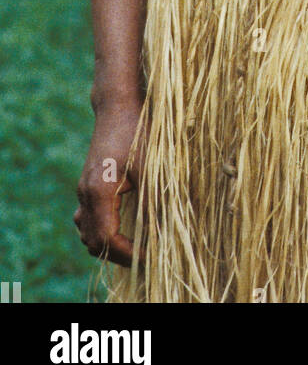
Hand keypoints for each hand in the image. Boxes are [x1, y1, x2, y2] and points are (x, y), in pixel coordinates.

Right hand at [74, 103, 145, 266]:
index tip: (151, 258)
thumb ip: (155, 199)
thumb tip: (167, 230)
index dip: (128, 254)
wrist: (118, 106)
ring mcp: (83, 191)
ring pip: (87, 233)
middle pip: (94, 242)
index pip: (107, 239)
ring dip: (109, 246)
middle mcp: (86, 194)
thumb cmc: (137, 130)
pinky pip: (87, 221)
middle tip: (148, 257)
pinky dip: (102, 232)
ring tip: (138, 247)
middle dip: (119, 255)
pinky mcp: (88, 186)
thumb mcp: (151, 165)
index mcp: (99, 191)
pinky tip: (124, 229)